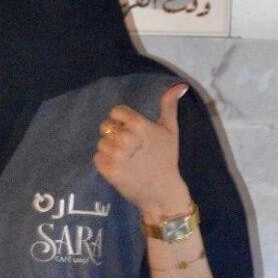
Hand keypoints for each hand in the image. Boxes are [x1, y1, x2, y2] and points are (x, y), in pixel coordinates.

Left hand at [93, 82, 192, 222]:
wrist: (162, 192)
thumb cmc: (166, 159)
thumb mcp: (171, 130)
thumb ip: (169, 106)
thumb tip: (180, 85)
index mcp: (140, 125)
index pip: (116, 112)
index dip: (121, 121)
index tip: (131, 131)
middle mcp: (127, 139)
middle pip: (106, 127)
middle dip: (115, 136)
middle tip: (130, 149)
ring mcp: (117, 156)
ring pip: (101, 143)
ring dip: (110, 150)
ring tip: (126, 159)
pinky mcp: (110, 171)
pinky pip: (97, 158)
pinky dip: (105, 163)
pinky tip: (120, 168)